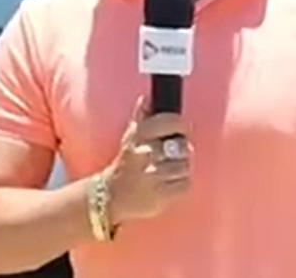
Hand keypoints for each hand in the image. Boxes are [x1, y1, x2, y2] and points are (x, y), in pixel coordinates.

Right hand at [102, 99, 191, 222]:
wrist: (110, 196)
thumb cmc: (125, 163)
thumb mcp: (129, 137)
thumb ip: (141, 116)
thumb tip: (147, 98)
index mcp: (139, 136)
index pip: (171, 121)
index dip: (181, 125)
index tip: (182, 129)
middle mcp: (145, 154)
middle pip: (182, 146)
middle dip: (181, 151)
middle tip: (173, 154)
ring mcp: (152, 176)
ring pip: (185, 166)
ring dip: (181, 169)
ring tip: (170, 171)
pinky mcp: (160, 195)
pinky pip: (185, 184)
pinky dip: (181, 184)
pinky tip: (169, 183)